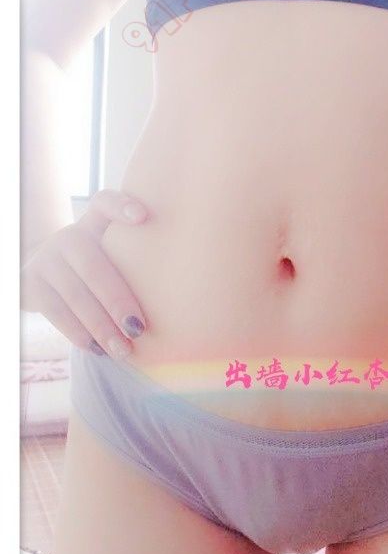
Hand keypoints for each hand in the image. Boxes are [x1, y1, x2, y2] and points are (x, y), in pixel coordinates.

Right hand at [21, 189, 148, 359]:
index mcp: (94, 223)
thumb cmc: (98, 267)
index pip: (104, 203)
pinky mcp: (30, 283)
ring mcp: (46, 259)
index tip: (143, 217)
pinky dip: (78, 333)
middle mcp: (69, 236)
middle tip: (139, 329)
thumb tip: (192, 288)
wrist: (42, 274)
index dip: (121, 206)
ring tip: (123, 350)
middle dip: (118, 301)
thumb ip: (141, 254)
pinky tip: (97, 349)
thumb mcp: (114, 253)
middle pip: (95, 266)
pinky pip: (56, 311)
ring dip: (101, 327)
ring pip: (76, 295)